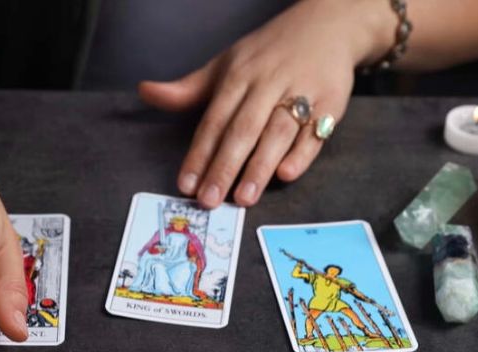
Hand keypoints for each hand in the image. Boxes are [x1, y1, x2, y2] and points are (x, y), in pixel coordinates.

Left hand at [140, 0, 392, 206]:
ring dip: (259, 166)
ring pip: (277, 132)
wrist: (327, 25)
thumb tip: (145, 91)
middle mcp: (268, 83)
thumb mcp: (225, 64)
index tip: (185, 184)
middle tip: (209, 201)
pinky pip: (315, 131)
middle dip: (224, 167)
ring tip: (244, 198)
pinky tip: (286, 175)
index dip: (199, 154)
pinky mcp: (332, 101)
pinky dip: (301, 153)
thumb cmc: (267, 54)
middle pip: (243, 130)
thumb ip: (188, 89)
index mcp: (239, 76)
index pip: (214, 120)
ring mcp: (302, 91)